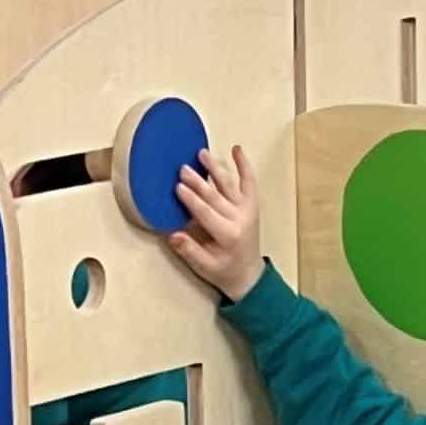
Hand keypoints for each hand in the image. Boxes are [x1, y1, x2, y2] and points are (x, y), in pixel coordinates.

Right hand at [172, 144, 264, 302]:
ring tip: (202, 154)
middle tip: (183, 169)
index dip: (191, 200)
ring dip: (215, 168)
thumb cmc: (224, 271)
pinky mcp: (251, 205)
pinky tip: (237, 150)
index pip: (206, 213)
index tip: (177, 187)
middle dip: (198, 181)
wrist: (248, 274)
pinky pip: (249, 182)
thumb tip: (173, 235)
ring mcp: (247, 210)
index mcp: (229, 235)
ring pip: (229, 185)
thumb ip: (189, 251)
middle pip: (215, 196)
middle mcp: (240, 219)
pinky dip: (244, 165)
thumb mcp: (204, 267)